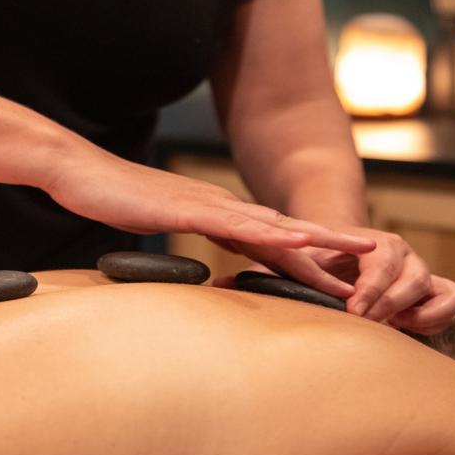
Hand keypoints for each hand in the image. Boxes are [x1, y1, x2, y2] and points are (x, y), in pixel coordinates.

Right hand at [43, 150, 376, 255]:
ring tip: (361, 254)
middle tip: (376, 267)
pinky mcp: (190, 209)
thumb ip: (180, 247)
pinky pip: (238, 224)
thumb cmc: (111, 202)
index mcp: (214, 216)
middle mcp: (220, 207)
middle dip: (332, 251)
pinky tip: (299, 243)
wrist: (79, 172)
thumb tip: (195, 274)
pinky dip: (272, 235)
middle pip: (286, 234)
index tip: (340, 282)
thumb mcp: (155, 230)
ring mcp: (208, 205)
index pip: (269, 244)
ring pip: (275, 228)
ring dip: (320, 242)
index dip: (308, 262)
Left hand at [213, 227, 454, 332]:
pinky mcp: (433, 290)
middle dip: (390, 300)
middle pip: (412, 273)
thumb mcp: (293, 264)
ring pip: (436, 286)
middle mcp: (401, 253)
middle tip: (368, 323)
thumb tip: (220, 283)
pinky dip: (439, 315)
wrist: (344, 251)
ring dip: (417, 310)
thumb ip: (262, 274)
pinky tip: (413, 331)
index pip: (381, 259)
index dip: (371, 287)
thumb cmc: (313, 263)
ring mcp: (421, 271)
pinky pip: (452, 300)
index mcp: (371, 242)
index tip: (354, 310)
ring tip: (391, 328)